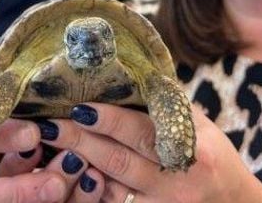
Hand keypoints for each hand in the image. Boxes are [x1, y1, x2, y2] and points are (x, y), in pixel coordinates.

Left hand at [39, 103, 261, 202]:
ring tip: (48, 150)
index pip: (141, 131)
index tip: (78, 106)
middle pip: (117, 161)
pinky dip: (87, 194)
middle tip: (47, 125)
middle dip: (78, 141)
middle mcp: (176, 183)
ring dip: (75, 170)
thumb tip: (126, 70)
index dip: (108, 120)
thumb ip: (165, 105)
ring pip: (108, 191)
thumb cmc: (214, 157)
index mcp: (191, 149)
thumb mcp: (199, 126)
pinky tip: (67, 178)